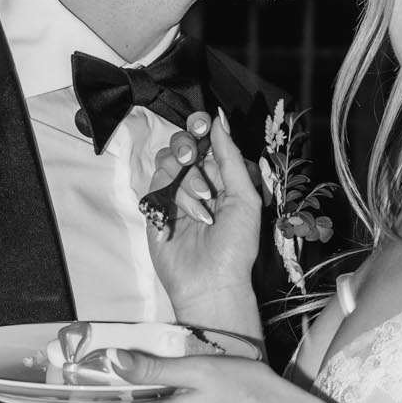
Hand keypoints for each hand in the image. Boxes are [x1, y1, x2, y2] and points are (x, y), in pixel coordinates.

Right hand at [144, 115, 264, 320]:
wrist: (211, 283)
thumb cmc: (235, 246)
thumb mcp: (245, 197)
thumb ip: (230, 157)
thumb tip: (219, 120)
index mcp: (222, 176)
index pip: (206, 139)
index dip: (200, 126)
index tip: (201, 123)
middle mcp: (197, 182)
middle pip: (181, 143)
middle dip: (187, 146)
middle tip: (192, 158)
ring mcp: (174, 195)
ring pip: (167, 161)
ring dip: (186, 180)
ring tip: (203, 209)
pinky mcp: (156, 209)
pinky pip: (157, 184)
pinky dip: (175, 198)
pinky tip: (187, 220)